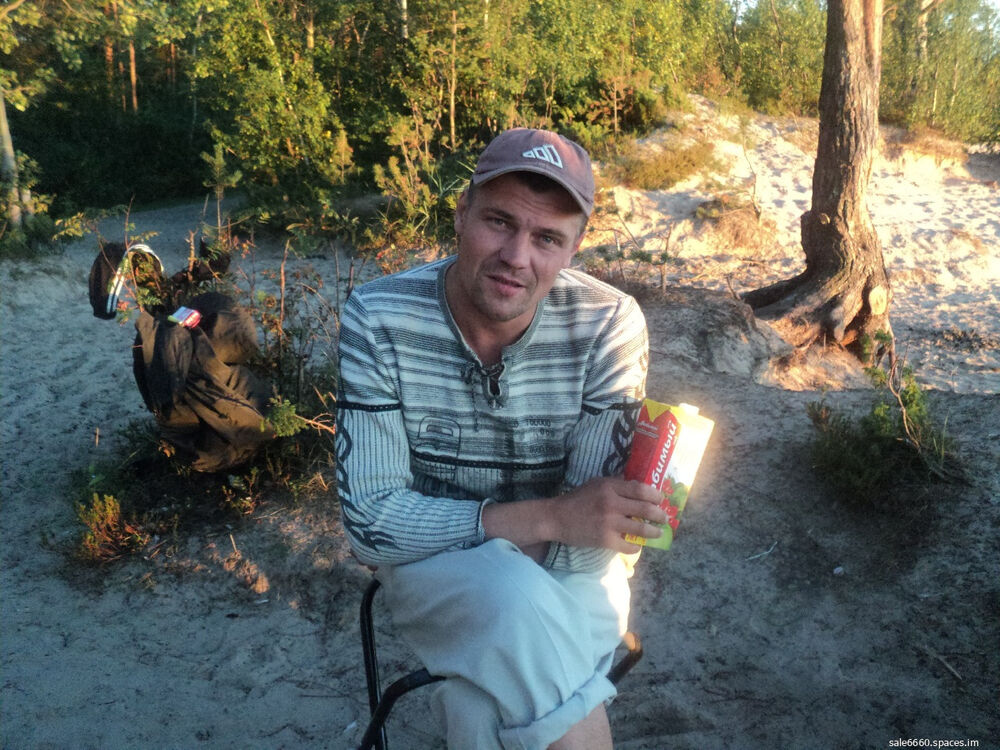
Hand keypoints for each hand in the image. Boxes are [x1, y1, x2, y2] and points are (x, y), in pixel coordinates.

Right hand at [549, 477, 667, 552]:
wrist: (556, 518)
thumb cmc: (577, 500)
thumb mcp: (596, 484)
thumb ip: (615, 484)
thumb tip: (637, 487)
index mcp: (610, 487)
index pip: (641, 489)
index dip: (655, 495)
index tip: (660, 500)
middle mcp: (612, 504)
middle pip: (645, 509)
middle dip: (659, 515)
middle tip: (664, 518)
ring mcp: (609, 523)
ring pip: (641, 529)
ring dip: (654, 532)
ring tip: (658, 533)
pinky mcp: (605, 540)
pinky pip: (629, 545)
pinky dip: (636, 547)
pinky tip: (637, 546)